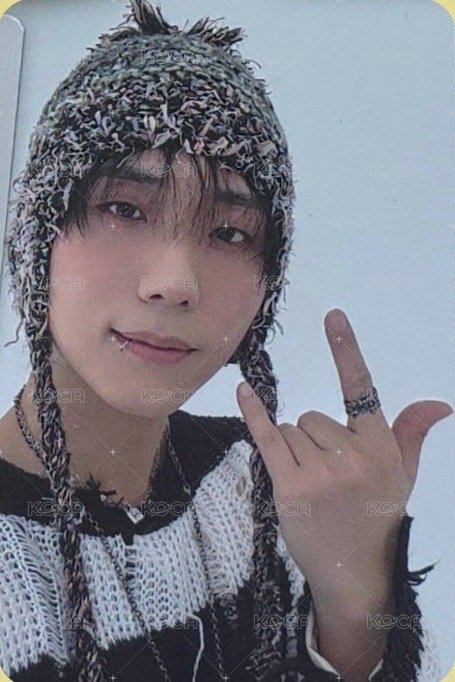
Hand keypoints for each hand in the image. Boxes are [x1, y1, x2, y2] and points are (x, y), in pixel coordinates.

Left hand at [236, 308, 451, 604]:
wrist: (356, 571)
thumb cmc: (378, 516)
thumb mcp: (403, 475)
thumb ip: (411, 434)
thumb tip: (439, 404)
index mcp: (380, 446)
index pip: (361, 388)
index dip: (347, 349)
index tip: (333, 316)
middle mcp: (351, 455)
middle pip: (312, 416)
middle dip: (315, 439)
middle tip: (329, 475)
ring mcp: (319, 471)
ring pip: (291, 430)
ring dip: (296, 449)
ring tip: (315, 484)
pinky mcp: (289, 486)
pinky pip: (267, 438)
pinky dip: (253, 414)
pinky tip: (244, 391)